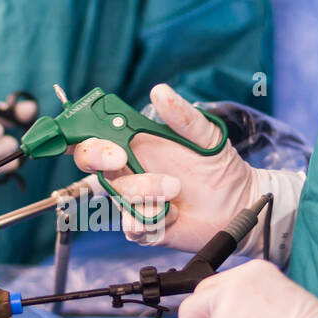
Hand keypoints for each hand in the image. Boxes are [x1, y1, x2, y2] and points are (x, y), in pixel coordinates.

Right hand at [71, 84, 262, 250]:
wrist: (239, 204)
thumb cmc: (220, 168)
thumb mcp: (207, 136)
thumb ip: (183, 116)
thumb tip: (160, 91)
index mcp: (136, 144)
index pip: (95, 136)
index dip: (78, 133)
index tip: (89, 132)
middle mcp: (129, 171)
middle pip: (90, 163)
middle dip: (99, 157)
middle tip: (121, 156)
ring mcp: (135, 199)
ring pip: (117, 194)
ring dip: (143, 190)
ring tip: (175, 189)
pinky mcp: (145, 226)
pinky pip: (133, 225)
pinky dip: (153, 219)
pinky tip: (175, 214)